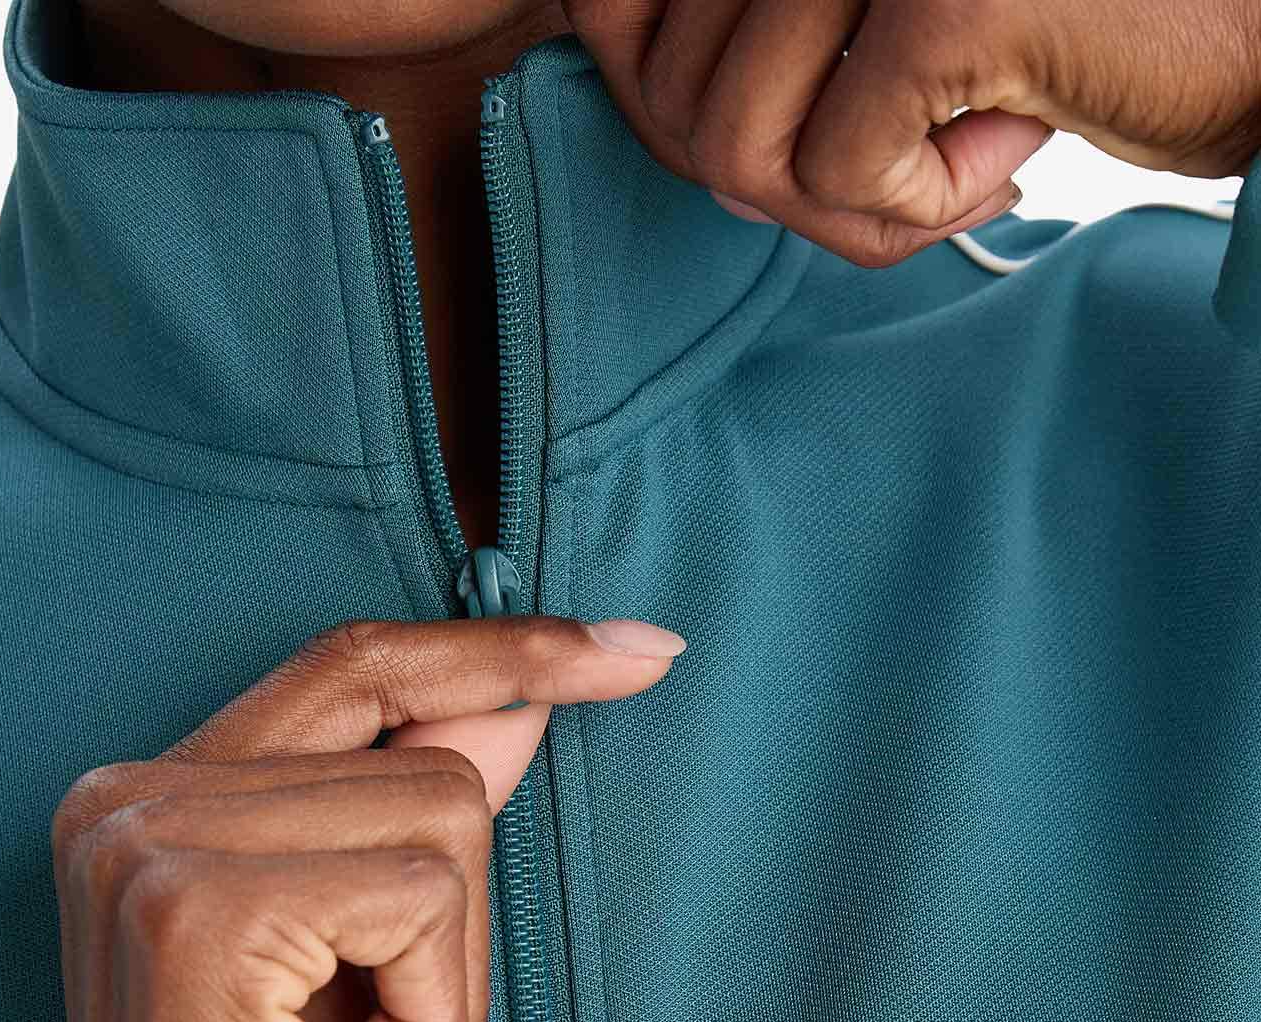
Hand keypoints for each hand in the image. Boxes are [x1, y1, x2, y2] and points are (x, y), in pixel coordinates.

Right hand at [33, 611, 684, 1021]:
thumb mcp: (371, 983)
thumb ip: (412, 833)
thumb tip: (517, 705)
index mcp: (148, 809)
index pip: (353, 663)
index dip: (504, 646)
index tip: (646, 650)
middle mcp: (124, 801)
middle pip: (425, 751)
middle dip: (466, 927)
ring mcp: (150, 847)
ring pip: (443, 818)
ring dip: (451, 989)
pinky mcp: (201, 913)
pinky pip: (426, 897)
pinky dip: (436, 1021)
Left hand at [564, 0, 1260, 266]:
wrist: (1235, 31)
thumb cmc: (1046, 36)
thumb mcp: (866, 45)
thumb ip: (743, 62)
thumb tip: (654, 127)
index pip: (618, 21)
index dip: (682, 112)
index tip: (823, 112)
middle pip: (670, 104)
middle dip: (783, 174)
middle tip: (910, 140)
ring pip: (733, 153)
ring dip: (853, 199)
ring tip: (958, 135)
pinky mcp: (940, 3)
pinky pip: (838, 181)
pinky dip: (924, 204)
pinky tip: (1011, 137)